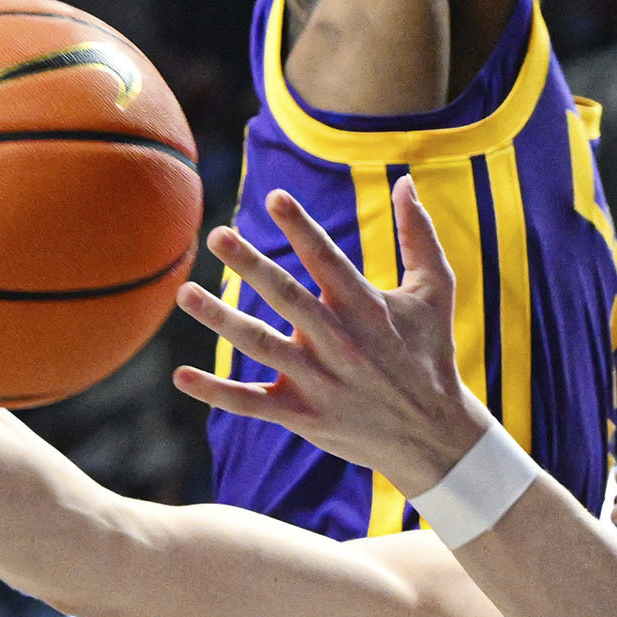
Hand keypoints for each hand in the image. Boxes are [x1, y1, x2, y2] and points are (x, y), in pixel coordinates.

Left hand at [172, 182, 488, 494]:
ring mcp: (318, 381)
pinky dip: (216, 392)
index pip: (328, 259)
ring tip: (185, 293)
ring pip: (261, 345)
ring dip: (221, 320)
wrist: (434, 436)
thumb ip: (419, 235)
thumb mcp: (436, 291)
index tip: (274, 197)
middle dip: (251, 265)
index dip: (301, 227)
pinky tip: (181, 375)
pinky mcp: (303, 415)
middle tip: (217, 235)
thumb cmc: (431, 353)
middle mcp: (339, 342)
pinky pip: (252, 402)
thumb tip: (406, 181)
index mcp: (366, 307)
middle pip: (287, 297)